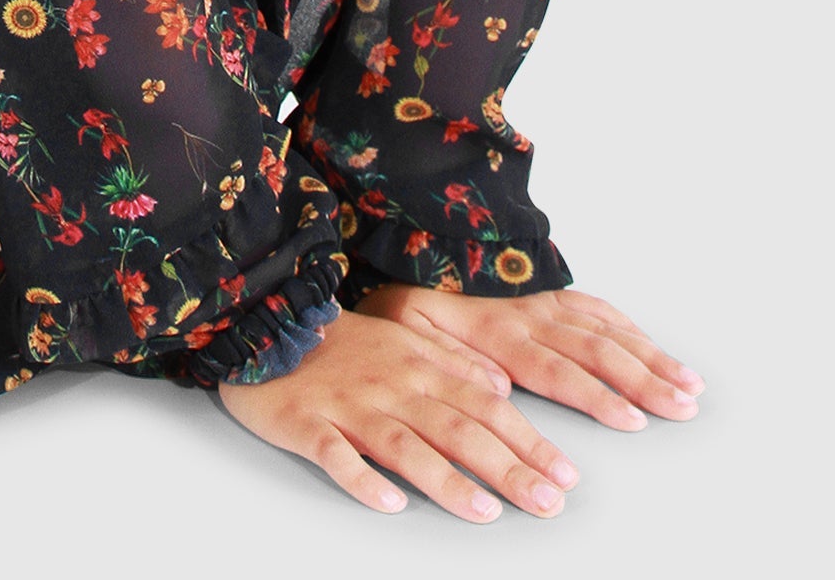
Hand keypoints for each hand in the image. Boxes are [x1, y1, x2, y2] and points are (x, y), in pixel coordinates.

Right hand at [216, 302, 578, 522]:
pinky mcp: (307, 425)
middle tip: (549, 503)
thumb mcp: (404, 339)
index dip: (528, 440)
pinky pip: (337, 456)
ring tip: (486, 512)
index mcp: (419, 366)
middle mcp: (393, 386)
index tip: (566, 473)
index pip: (486, 406)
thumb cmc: (343, 342)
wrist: (268, 322)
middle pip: (457, 429)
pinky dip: (362, 479)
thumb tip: (501, 386)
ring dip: (448, 481)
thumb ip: (452, 361)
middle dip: (507, 468)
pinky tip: (388, 502)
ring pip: (406, 446)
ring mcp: (350, 407)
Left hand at [354, 282, 705, 429]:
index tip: (633, 419)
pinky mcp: (546, 289)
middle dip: (646, 382)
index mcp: (499, 333)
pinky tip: (650, 346)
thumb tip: (500, 389)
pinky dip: (628, 327)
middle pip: (599, 352)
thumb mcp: (409, 330)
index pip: (559, 372)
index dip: (598, 396)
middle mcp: (531, 315)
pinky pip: (595, 306)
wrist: (409, 238)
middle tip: (685, 407)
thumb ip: (451, 361)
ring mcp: (543, 299)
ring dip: (650, 357)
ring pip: (607, 329)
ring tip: (688, 382)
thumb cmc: (408, 294)